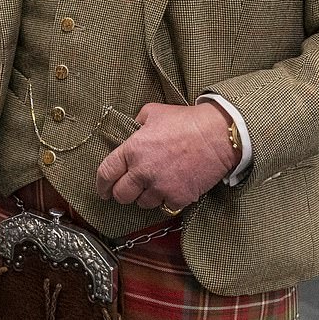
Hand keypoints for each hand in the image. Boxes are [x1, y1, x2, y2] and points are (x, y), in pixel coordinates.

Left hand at [96, 101, 240, 211]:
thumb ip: (137, 123)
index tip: (102, 190)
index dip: (101, 185)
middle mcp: (143, 171)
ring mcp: (161, 187)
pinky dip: (167, 200)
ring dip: (146, 196)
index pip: (106, 173)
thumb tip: (133, 131)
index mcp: (133, 149)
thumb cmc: (187, 121)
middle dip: (122, 193)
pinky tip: (172, 187)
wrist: (218, 135)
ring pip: (142, 203)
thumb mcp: (154, 112)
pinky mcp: (178, 198)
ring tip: (155, 184)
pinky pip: (165, 207)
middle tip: (128, 189)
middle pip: (121, 195)